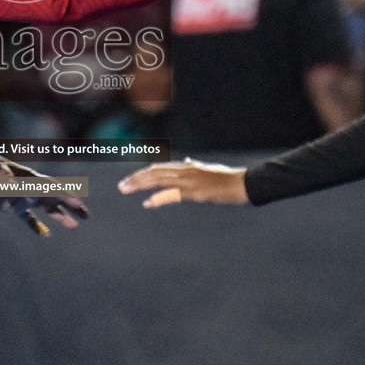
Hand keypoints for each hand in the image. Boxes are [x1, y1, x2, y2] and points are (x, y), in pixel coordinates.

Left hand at [0, 161, 88, 231]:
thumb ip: (0, 174)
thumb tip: (5, 177)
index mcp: (28, 179)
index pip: (51, 188)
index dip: (64, 195)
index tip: (78, 203)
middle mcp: (30, 188)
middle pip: (55, 198)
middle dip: (70, 206)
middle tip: (86, 216)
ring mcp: (22, 197)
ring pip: (45, 208)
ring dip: (60, 216)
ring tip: (73, 226)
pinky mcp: (12, 205)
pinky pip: (27, 218)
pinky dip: (35, 226)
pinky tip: (45, 234)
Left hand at [118, 158, 248, 208]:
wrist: (243, 183)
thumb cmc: (228, 177)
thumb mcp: (209, 169)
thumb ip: (195, 166)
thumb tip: (187, 161)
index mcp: (187, 167)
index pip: (160, 169)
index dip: (144, 174)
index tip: (131, 179)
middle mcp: (185, 171)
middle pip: (154, 173)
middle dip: (136, 179)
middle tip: (121, 186)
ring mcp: (188, 181)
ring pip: (158, 180)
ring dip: (140, 185)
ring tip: (126, 190)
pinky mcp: (194, 191)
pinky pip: (171, 194)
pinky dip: (158, 198)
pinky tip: (147, 203)